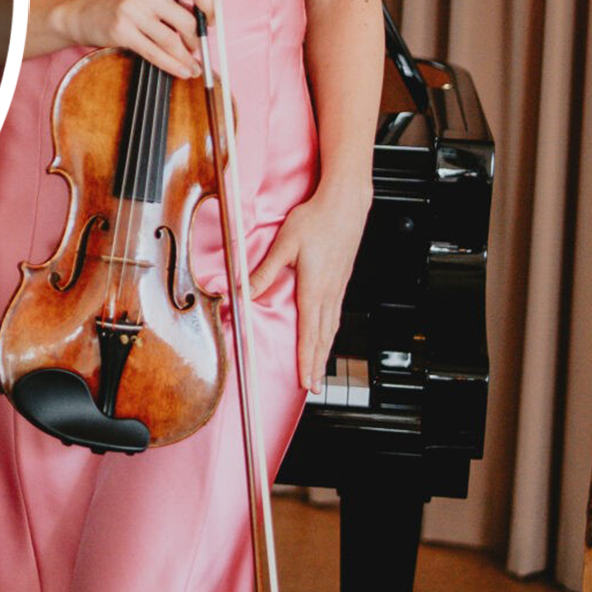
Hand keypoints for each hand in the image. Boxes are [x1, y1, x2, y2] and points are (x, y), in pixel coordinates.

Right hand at [49, 0, 214, 78]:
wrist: (82, 14)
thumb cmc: (120, 4)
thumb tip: (207, 19)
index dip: (211, 5)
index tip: (213, 21)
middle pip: (186, 20)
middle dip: (196, 40)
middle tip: (197, 49)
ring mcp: (132, 10)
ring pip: (172, 40)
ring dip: (186, 58)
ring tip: (192, 65)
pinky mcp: (122, 31)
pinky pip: (155, 53)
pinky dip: (172, 65)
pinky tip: (181, 71)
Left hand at [246, 181, 371, 390]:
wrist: (345, 204)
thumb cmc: (316, 220)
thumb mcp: (284, 245)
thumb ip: (264, 272)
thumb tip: (245, 292)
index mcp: (314, 288)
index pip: (310, 333)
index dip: (307, 360)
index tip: (306, 380)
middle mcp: (329, 293)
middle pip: (323, 337)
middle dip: (317, 364)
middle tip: (314, 386)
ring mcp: (338, 287)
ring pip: (331, 327)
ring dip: (325, 351)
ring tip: (320, 368)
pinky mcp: (341, 280)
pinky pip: (335, 314)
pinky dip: (330, 332)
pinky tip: (328, 334)